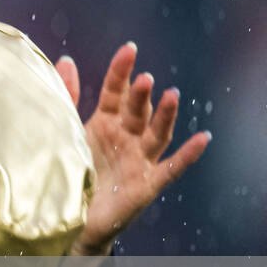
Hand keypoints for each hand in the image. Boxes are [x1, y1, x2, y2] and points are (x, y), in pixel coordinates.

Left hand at [55, 43, 209, 256]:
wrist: (71, 218)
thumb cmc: (71, 171)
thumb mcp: (64, 131)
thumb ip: (67, 98)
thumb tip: (67, 60)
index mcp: (105, 123)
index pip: (115, 93)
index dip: (120, 72)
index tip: (129, 49)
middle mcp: (126, 138)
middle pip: (136, 112)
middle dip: (140, 96)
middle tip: (143, 79)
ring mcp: (139, 160)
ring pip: (156, 134)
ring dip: (165, 116)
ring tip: (171, 95)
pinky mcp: (147, 184)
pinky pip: (171, 168)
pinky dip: (188, 155)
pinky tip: (202, 139)